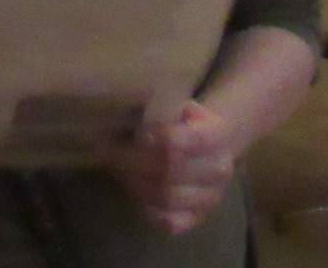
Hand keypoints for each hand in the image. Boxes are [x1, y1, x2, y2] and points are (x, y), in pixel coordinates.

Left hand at [105, 100, 242, 235]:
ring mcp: (211, 198)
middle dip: (130, 163)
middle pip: (167, 172)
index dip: (146, 142)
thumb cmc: (187, 121)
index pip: (176, 142)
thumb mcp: (178, 104)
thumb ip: (159, 110)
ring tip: (115, 168)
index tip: (127, 135)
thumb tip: (126, 117)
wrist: (214, 147)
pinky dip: (146, 210)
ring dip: (133, 184)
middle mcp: (221, 169)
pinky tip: (132, 192)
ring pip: (165, 199)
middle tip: (106, 153)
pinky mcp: (199, 218)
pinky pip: (169, 223)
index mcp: (219, 135)